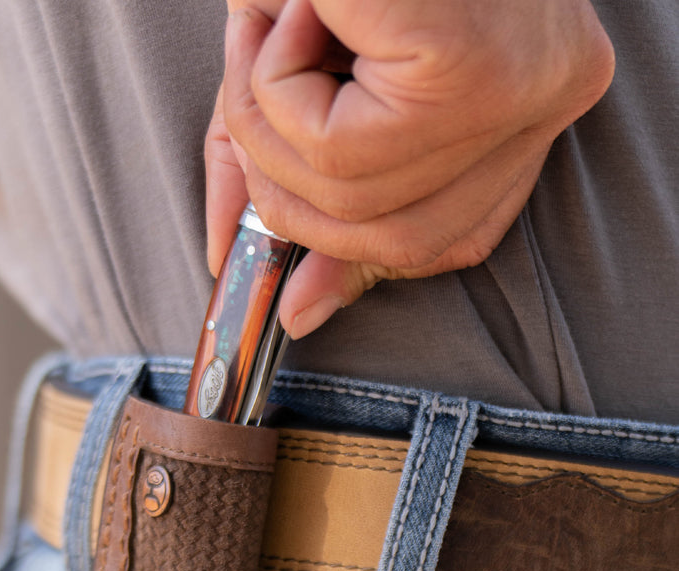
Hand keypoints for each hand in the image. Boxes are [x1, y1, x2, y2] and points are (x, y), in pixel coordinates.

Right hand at [206, 0, 614, 337]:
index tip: (294, 290)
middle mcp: (545, 98)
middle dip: (285, 187)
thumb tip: (292, 311)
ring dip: (269, 122)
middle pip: (394, 239)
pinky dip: (276, 84)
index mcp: (524, 100)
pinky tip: (299, 15)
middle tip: (255, 98)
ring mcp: (522, 85)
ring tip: (278, 35)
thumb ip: (309, 192)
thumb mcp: (320, 77)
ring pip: (354, 198)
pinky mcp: (474, 68)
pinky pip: (339, 147)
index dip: (356, 264)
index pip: (449, 239)